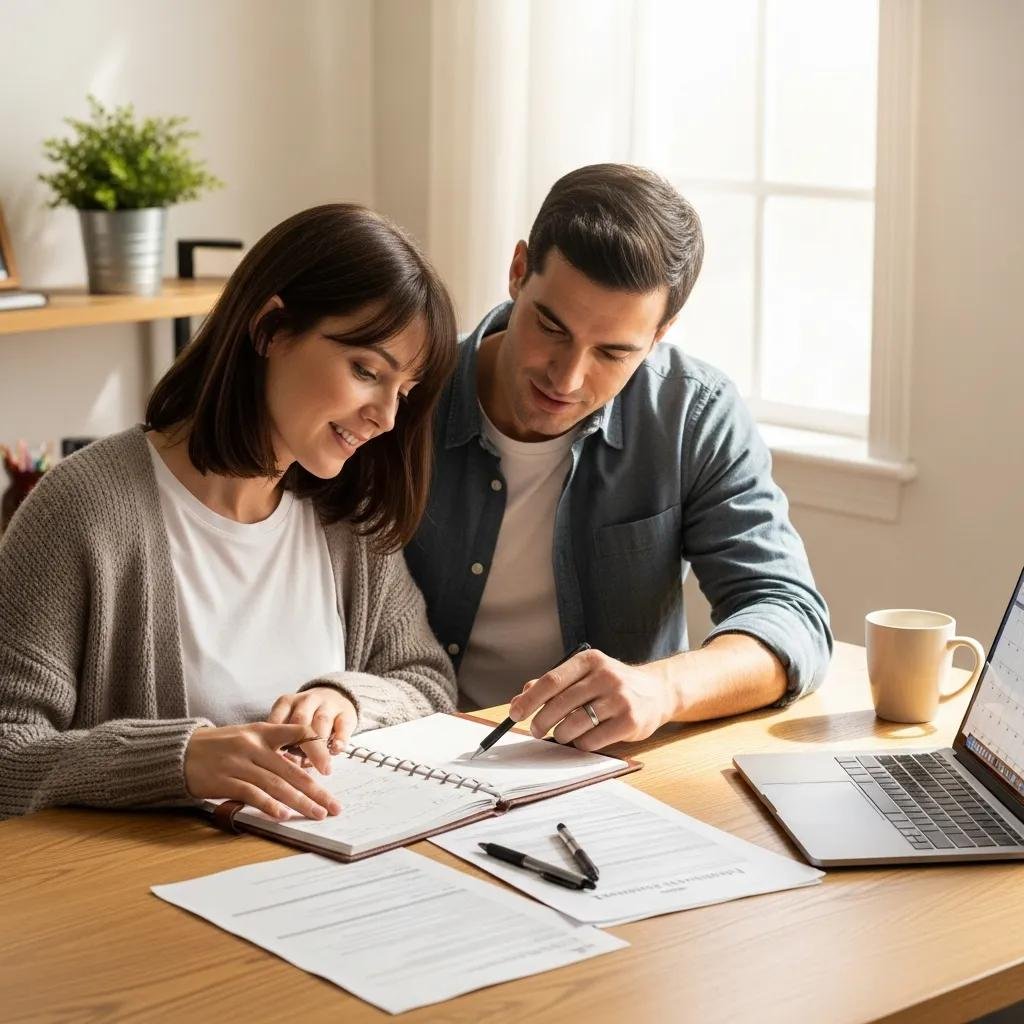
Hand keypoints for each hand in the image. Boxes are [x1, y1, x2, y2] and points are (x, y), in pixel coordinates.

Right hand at [184, 722, 343, 820]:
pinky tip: (282, 815)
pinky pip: (252, 794)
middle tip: (333, 806)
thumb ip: (274, 750)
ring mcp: (239, 763)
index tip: (330, 769)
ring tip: (316, 814)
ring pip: (276, 784)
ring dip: (299, 802)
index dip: (318, 750)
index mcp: (264, 730)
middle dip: (316, 790)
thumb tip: (301, 769)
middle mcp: (254, 745)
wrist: (181, 751)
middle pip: (292, 769)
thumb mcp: (249, 737)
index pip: (300, 733)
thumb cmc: (220, 746)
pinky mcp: (225, 780)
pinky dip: (269, 805)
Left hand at [267, 686, 357, 773]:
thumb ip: (284, 743)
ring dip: (319, 746)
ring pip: (321, 722)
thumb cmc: (305, 719)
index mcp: (286, 703)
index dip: (277, 742)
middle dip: (298, 746)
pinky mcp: (346, 712)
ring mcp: (327, 705)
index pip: (278, 720)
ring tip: (320, 765)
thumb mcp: (289, 725)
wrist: (332, 697)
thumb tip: (285, 768)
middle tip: (300, 768)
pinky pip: (343, 725)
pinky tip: (336, 750)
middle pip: (300, 721)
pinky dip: (340, 739)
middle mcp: (306, 701)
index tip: (279, 761)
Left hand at [508, 648, 675, 750]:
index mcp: (590, 660)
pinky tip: (582, 739)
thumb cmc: (611, 685)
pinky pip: (592, 740)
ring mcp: (620, 699)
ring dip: (561, 735)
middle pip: (561, 703)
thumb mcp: (584, 675)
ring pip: (575, 724)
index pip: (551, 680)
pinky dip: (580, 744)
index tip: (515, 713)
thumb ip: (552, 684)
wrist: (657, 691)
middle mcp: (606, 676)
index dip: (530, 699)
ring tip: (561, 735)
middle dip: (541, 720)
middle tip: (535, 730)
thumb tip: (519, 699)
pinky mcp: (630, 721)